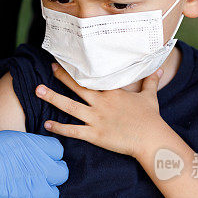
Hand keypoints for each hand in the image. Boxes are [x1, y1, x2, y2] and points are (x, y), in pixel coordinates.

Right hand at [0, 105, 68, 197]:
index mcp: (25, 144)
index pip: (56, 149)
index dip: (46, 154)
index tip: (37, 158)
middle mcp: (33, 167)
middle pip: (60, 173)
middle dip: (49, 175)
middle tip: (34, 177)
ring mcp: (30, 192)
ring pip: (50, 195)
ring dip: (39, 195)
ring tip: (24, 194)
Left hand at [36, 63, 167, 158]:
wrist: (151, 138)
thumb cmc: (150, 118)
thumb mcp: (150, 96)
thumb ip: (150, 82)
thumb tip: (159, 70)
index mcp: (112, 92)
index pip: (93, 76)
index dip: (80, 68)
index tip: (70, 59)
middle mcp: (101, 103)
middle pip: (77, 87)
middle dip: (62, 76)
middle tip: (50, 67)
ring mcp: (96, 118)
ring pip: (70, 106)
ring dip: (53, 98)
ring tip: (38, 90)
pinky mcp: (95, 134)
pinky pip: (73, 131)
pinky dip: (59, 128)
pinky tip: (46, 124)